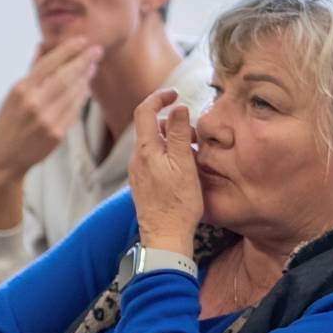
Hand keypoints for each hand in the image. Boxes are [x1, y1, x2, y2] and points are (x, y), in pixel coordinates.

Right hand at [0, 38, 102, 228]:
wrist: (2, 159)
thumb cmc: (6, 124)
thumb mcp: (13, 95)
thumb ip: (32, 70)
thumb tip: (42, 46)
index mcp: (21, 89)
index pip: (49, 63)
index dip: (68, 50)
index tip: (82, 41)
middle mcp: (34, 102)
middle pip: (66, 76)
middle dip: (84, 61)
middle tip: (97, 51)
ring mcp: (47, 119)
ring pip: (73, 93)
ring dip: (85, 78)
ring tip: (92, 67)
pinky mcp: (56, 134)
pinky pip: (74, 110)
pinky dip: (81, 97)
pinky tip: (85, 88)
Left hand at [128, 87, 202, 255]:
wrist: (165, 238)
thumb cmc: (178, 204)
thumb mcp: (184, 165)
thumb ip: (178, 133)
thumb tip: (178, 107)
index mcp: (145, 150)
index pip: (144, 111)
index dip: (159, 98)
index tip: (175, 94)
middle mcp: (136, 159)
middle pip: (150, 128)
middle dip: (172, 124)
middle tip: (195, 136)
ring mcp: (137, 173)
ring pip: (153, 145)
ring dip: (171, 142)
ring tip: (192, 154)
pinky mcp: (142, 185)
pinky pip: (153, 160)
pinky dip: (168, 156)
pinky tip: (183, 170)